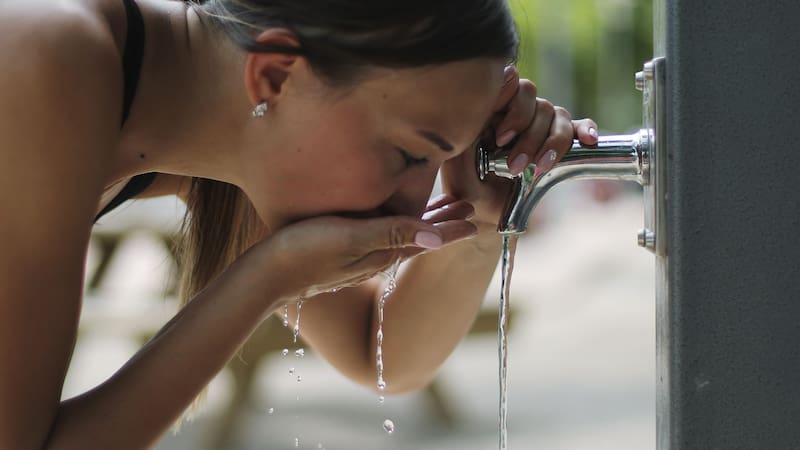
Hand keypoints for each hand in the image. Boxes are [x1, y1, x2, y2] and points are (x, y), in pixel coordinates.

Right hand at [237, 210, 475, 301]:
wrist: (264, 276)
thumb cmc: (303, 252)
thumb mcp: (348, 237)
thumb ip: (390, 233)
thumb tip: (436, 235)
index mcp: (383, 253)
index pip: (428, 238)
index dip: (454, 226)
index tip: (481, 217)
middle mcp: (376, 257)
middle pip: (420, 237)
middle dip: (445, 222)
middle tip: (470, 206)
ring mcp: (359, 256)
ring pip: (403, 236)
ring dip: (426, 222)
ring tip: (443, 209)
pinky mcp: (342, 252)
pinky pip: (382, 235)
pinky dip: (400, 223)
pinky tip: (393, 217)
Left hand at [441, 65, 598, 228]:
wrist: (490, 216)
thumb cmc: (469, 192)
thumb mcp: (457, 171)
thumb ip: (463, 142)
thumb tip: (475, 113)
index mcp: (487, 111)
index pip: (505, 83)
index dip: (508, 101)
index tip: (501, 138)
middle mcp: (514, 112)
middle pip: (532, 97)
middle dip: (527, 134)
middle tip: (515, 165)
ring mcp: (537, 126)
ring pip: (554, 112)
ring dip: (550, 141)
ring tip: (540, 167)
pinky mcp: (557, 142)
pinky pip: (578, 125)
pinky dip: (585, 128)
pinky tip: (588, 140)